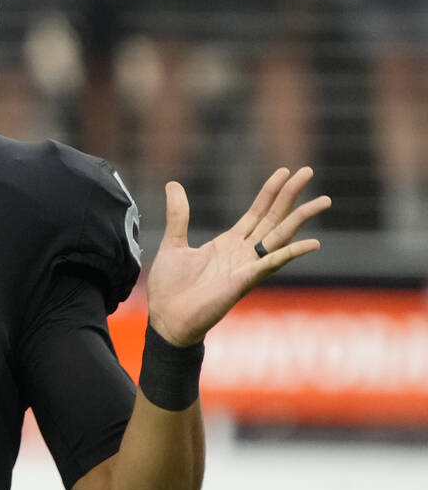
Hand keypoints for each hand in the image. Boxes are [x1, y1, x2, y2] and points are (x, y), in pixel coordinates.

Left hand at [147, 167, 331, 346]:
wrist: (165, 319)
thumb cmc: (170, 288)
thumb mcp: (173, 243)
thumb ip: (178, 215)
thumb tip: (173, 184)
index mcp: (228, 243)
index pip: (257, 212)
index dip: (270, 192)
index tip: (285, 171)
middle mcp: (243, 253)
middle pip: (274, 218)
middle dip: (291, 195)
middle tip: (308, 170)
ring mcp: (247, 267)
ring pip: (280, 237)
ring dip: (301, 219)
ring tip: (323, 200)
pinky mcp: (244, 282)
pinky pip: (272, 265)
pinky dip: (291, 254)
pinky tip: (312, 243)